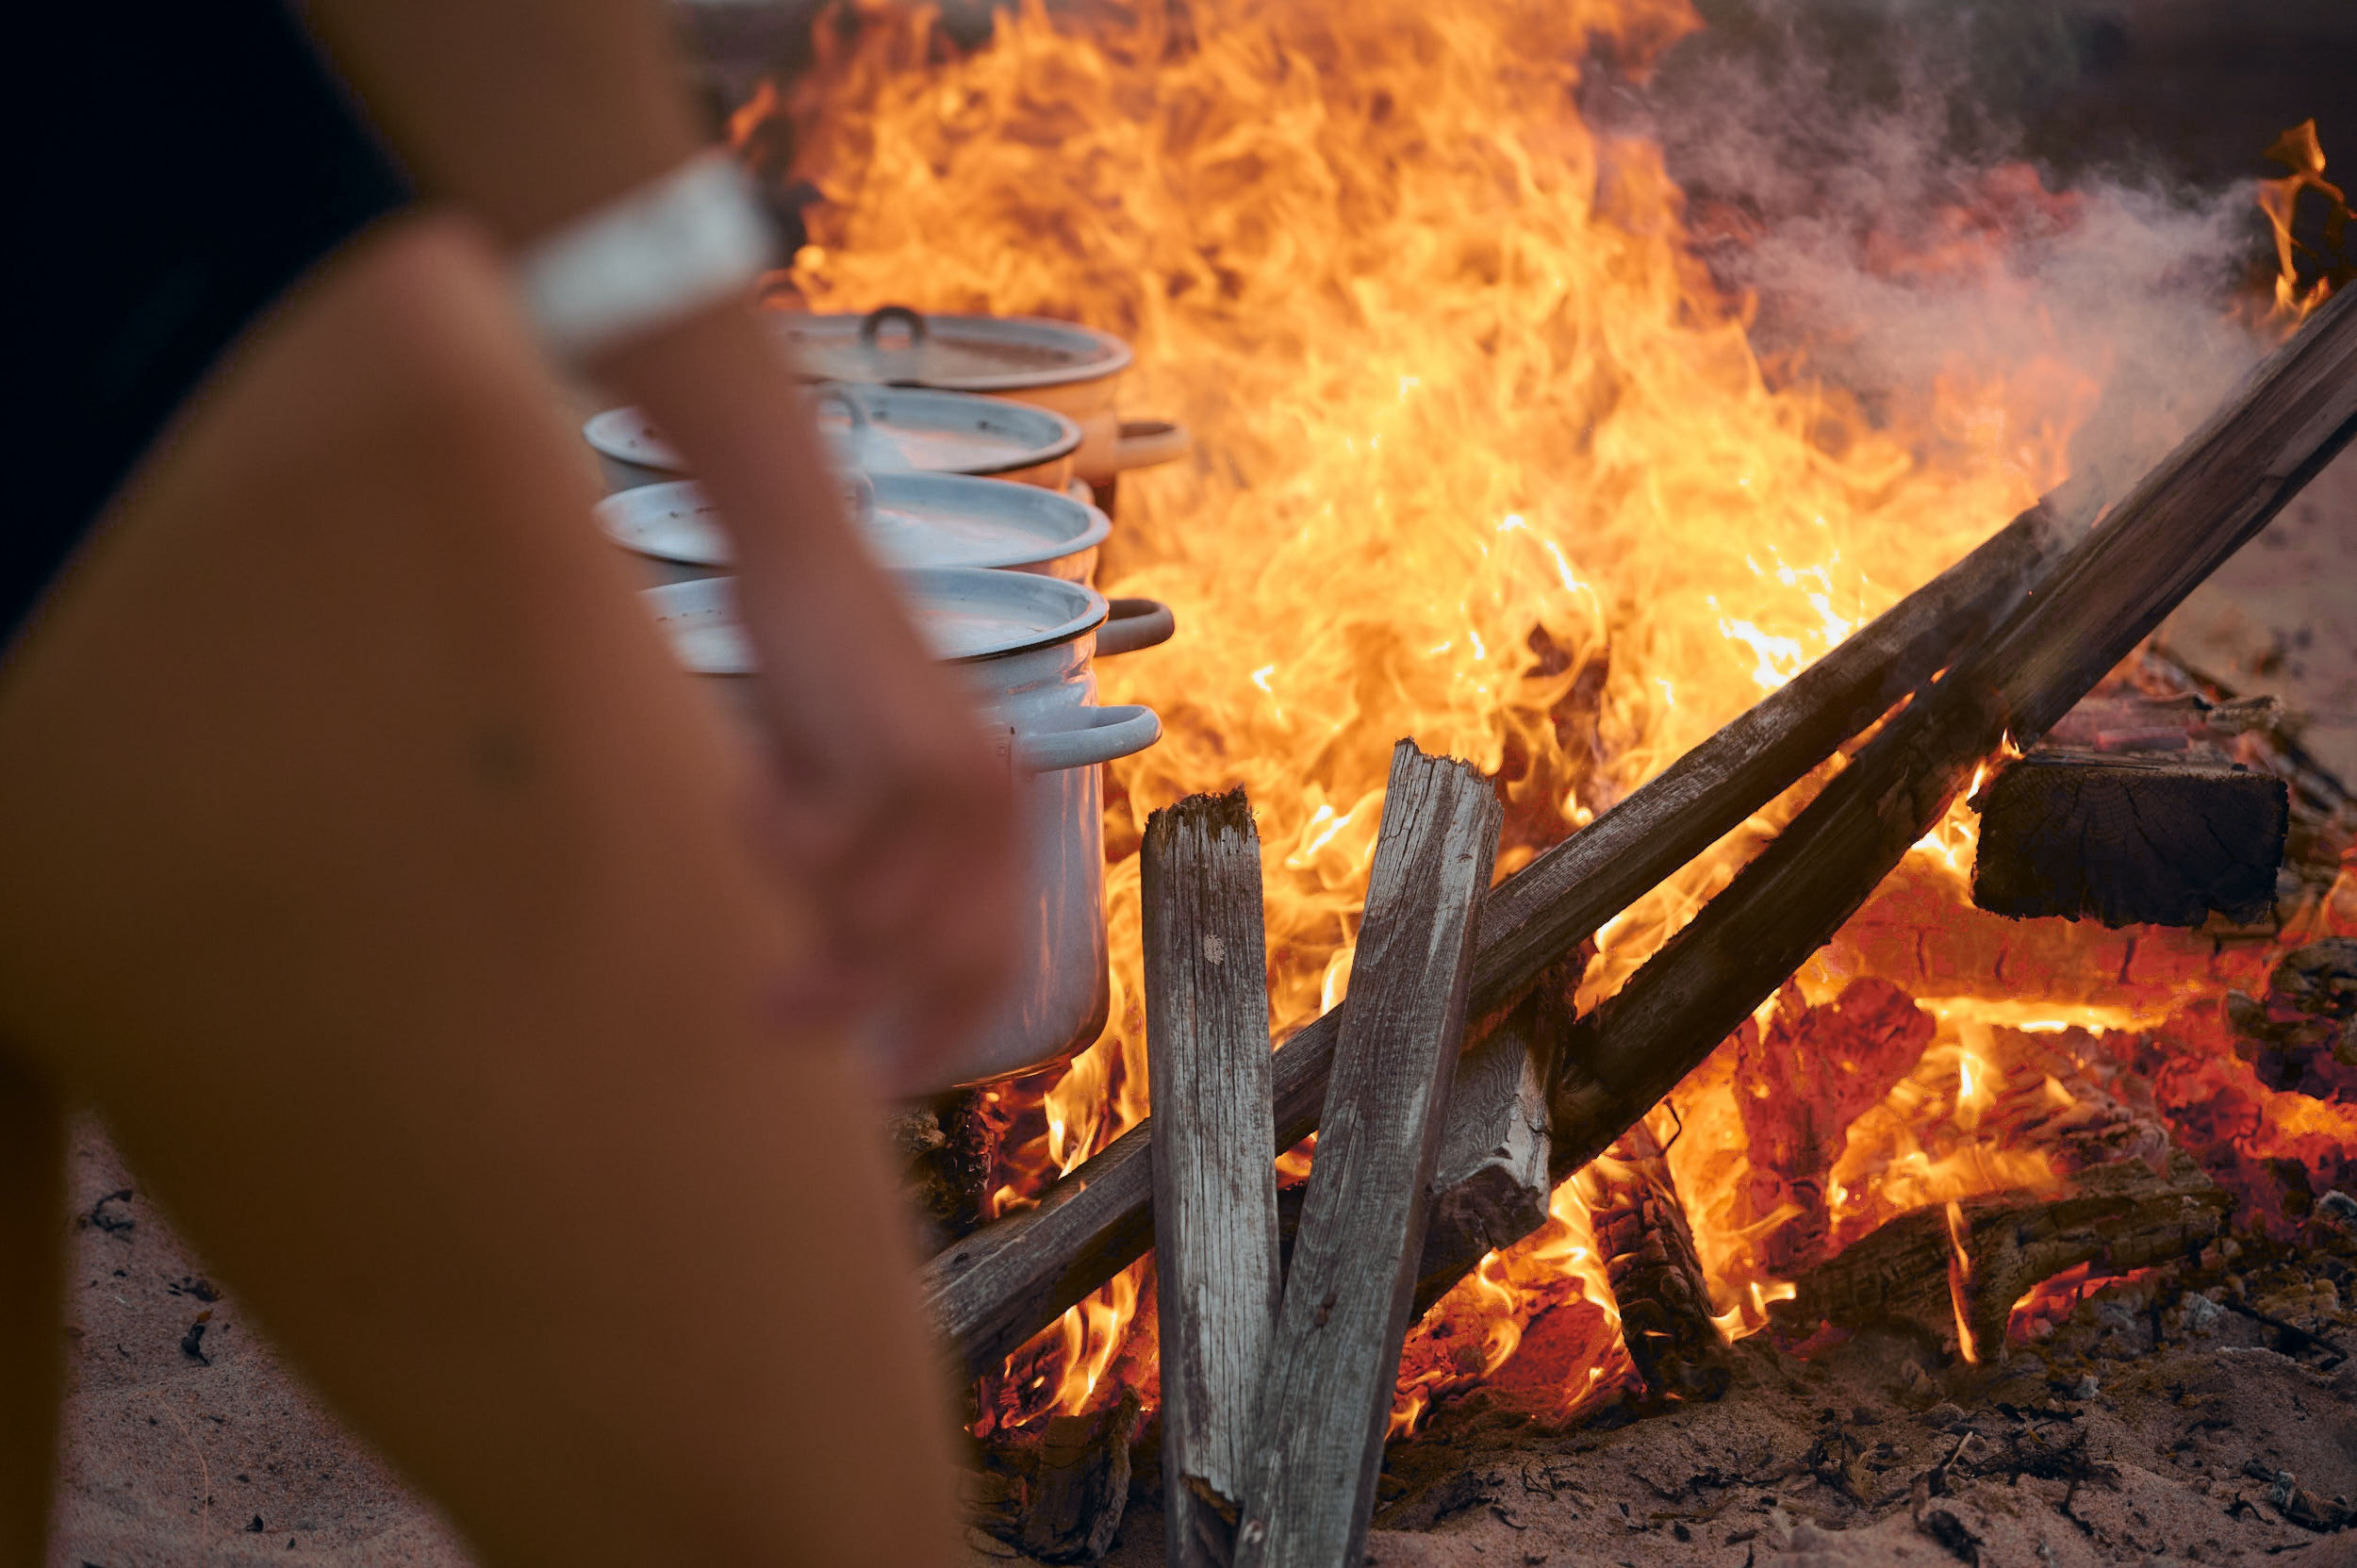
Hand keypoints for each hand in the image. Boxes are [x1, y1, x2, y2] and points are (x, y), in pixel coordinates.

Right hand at [733, 532, 1022, 1090]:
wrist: (803, 550)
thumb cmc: (820, 668)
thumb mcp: (852, 781)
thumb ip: (863, 870)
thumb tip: (837, 978)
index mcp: (1000, 818)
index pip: (993, 962)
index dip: (944, 1031)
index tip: (884, 1077)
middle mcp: (996, 807)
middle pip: (945, 963)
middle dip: (856, 1007)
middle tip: (771, 1017)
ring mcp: (958, 781)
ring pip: (881, 921)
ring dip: (802, 920)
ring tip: (747, 868)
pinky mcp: (901, 753)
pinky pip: (830, 857)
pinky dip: (777, 839)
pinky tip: (749, 787)